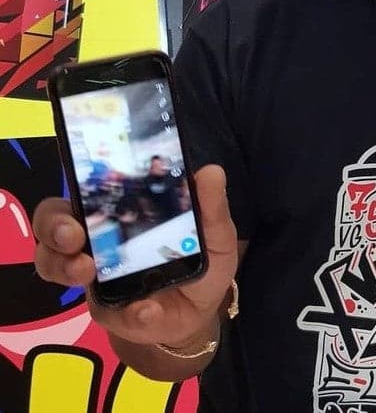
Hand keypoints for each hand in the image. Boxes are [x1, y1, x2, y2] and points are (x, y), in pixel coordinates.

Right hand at [33, 165, 237, 347]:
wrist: (201, 310)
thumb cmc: (201, 259)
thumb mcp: (215, 231)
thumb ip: (212, 205)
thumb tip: (211, 172)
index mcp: (123, 211)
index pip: (82, 192)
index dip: (72, 185)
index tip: (78, 191)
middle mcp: (100, 238)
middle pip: (53, 226)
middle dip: (54, 228)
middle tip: (73, 236)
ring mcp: (97, 275)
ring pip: (55, 266)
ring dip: (64, 267)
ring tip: (87, 270)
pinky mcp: (109, 310)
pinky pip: (104, 310)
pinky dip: (126, 310)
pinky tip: (145, 308)